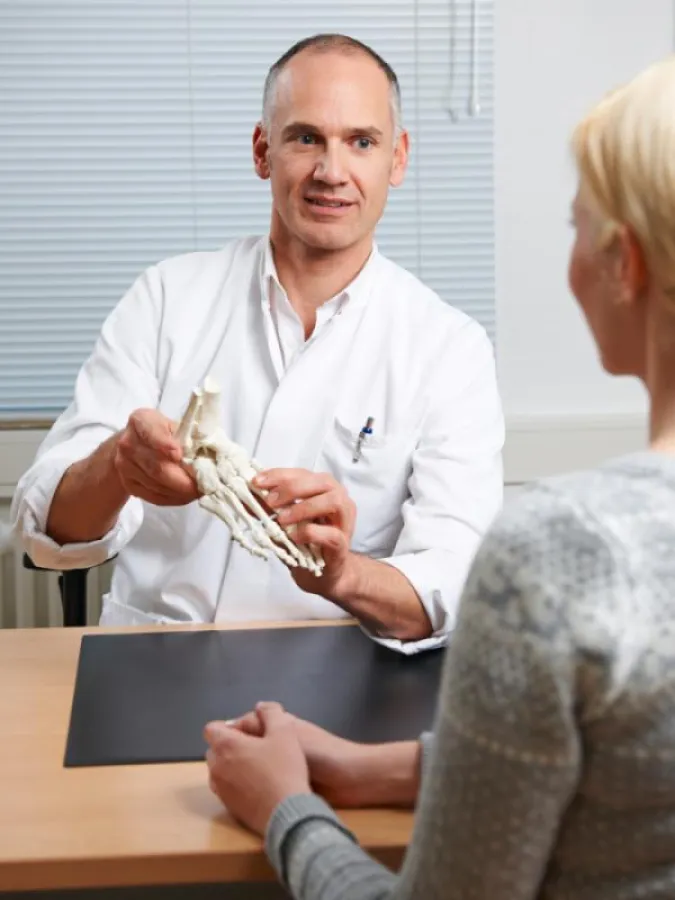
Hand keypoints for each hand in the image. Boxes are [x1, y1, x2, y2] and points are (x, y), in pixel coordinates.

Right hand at [114, 409, 198, 506]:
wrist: (134, 444)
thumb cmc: (163, 432)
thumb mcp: (174, 425)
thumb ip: (188, 436)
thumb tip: (210, 455)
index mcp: (141, 420)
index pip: (151, 432)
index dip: (164, 444)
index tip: (178, 454)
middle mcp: (128, 443)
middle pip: (157, 466)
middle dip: (183, 479)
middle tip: (203, 485)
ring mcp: (124, 465)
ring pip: (156, 484)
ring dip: (181, 492)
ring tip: (199, 491)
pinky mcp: (128, 484)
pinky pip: (153, 497)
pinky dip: (173, 499)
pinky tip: (186, 497)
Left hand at [204, 702, 311, 835]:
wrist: (287, 813)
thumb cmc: (284, 769)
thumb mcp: (285, 732)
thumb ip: (271, 713)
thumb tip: (261, 706)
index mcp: (226, 745)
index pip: (211, 729)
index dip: (227, 727)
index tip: (245, 732)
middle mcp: (216, 767)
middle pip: (214, 749)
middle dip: (228, 746)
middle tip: (254, 748)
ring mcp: (220, 790)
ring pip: (218, 771)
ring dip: (230, 766)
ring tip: (255, 767)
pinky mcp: (228, 808)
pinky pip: (225, 789)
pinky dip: (235, 784)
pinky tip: (257, 787)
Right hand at [228, 703, 406, 807]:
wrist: (352, 780)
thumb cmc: (321, 753)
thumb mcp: (290, 734)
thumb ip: (268, 726)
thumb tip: (248, 711)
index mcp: (282, 726)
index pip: (249, 723)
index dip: (233, 733)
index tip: (217, 747)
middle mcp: (281, 743)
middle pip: (250, 745)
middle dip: (235, 755)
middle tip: (217, 770)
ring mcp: (285, 765)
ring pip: (256, 766)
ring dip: (243, 773)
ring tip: (225, 784)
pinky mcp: (289, 785)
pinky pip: (265, 783)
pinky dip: (253, 787)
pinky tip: (241, 796)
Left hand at [251, 468, 356, 598]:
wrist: (324, 574)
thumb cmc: (305, 543)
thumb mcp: (282, 522)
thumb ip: (267, 508)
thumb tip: (244, 496)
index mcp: (323, 489)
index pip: (303, 473)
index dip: (280, 475)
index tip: (257, 482)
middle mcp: (338, 499)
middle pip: (323, 481)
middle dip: (293, 488)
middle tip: (271, 501)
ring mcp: (344, 521)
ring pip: (333, 501)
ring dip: (304, 507)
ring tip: (282, 519)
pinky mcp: (343, 544)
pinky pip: (331, 534)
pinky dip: (310, 533)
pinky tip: (294, 537)